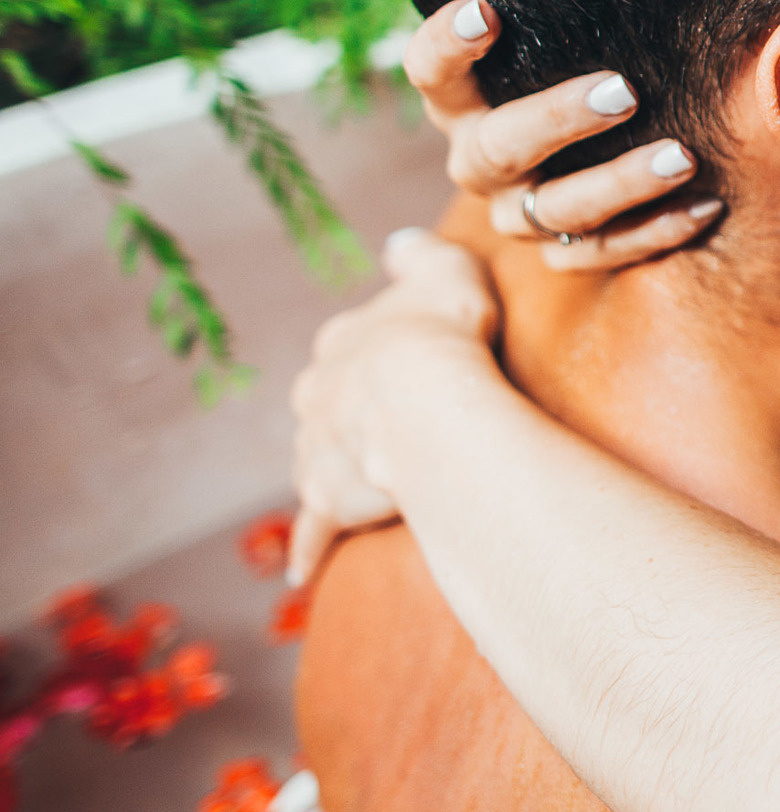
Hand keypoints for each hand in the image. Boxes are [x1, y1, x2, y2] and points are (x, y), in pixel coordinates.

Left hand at [286, 229, 503, 585]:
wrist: (425, 400)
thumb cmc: (444, 333)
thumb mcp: (444, 269)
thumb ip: (421, 255)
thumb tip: (399, 244)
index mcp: (343, 344)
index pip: (352, 349)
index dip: (383, 359)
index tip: (407, 367)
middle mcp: (317, 395)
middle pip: (327, 407)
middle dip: (348, 416)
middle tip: (385, 429)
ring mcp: (317, 449)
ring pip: (318, 460)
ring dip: (336, 470)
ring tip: (364, 485)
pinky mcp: (328, 498)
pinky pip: (315, 527)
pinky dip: (309, 545)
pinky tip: (303, 567)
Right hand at [334, 0, 722, 269]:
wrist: (586, 139)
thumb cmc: (531, 57)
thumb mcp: (495, 2)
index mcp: (458, 102)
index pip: (430, 76)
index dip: (449, 47)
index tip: (486, 11)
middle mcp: (482, 163)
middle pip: (499, 150)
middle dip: (557, 120)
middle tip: (623, 91)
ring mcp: (525, 213)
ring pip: (558, 213)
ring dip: (622, 185)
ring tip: (683, 155)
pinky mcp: (576, 250)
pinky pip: (606, 254)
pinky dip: (656, 232)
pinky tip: (707, 203)